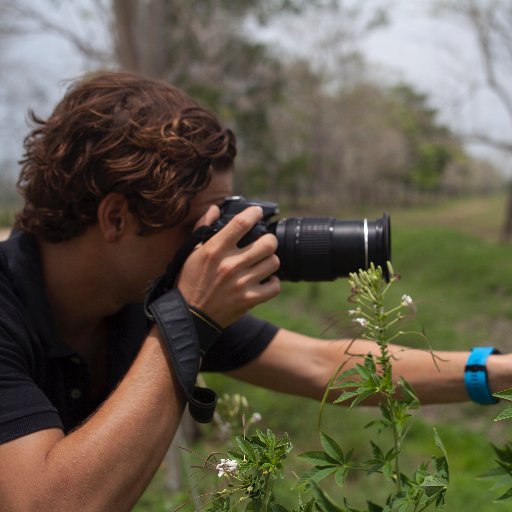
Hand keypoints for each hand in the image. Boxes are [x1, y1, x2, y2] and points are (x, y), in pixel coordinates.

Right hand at [178, 206, 280, 326]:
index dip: (254, 213)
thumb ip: (203, 228)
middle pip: (267, 243)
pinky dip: (273, 283)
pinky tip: (265, 280)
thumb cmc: (189, 281)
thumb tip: (214, 209)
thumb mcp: (191, 252)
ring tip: (263, 262)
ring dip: (270, 261)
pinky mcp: (249, 300)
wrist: (189, 316)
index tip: (257, 212)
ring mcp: (241, 283)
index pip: (241, 223)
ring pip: (273, 262)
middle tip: (265, 243)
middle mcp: (230, 265)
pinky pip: (275, 286)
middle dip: (269, 240)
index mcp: (215, 250)